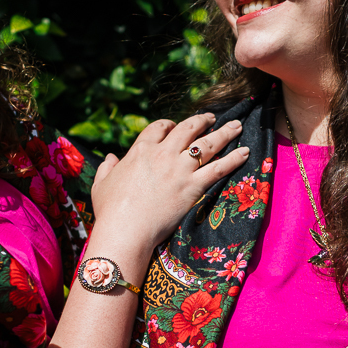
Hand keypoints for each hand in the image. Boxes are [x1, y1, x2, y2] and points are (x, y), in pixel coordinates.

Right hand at [89, 111, 247, 258]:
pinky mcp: (193, 187)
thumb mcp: (101, 185)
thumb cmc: (110, 211)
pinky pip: (220, 167)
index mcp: (140, 151)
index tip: (175, 126)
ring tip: (236, 126)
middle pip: (187, 129)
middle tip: (212, 118)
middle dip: (202, 120)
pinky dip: (235, 158)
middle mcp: (163, 154)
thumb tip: (110, 158)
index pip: (159, 128)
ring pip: (208, 143)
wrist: (125, 230)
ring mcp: (180, 169)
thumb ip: (106, 168)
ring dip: (224, 132)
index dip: (169, 125)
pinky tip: (246, 151)